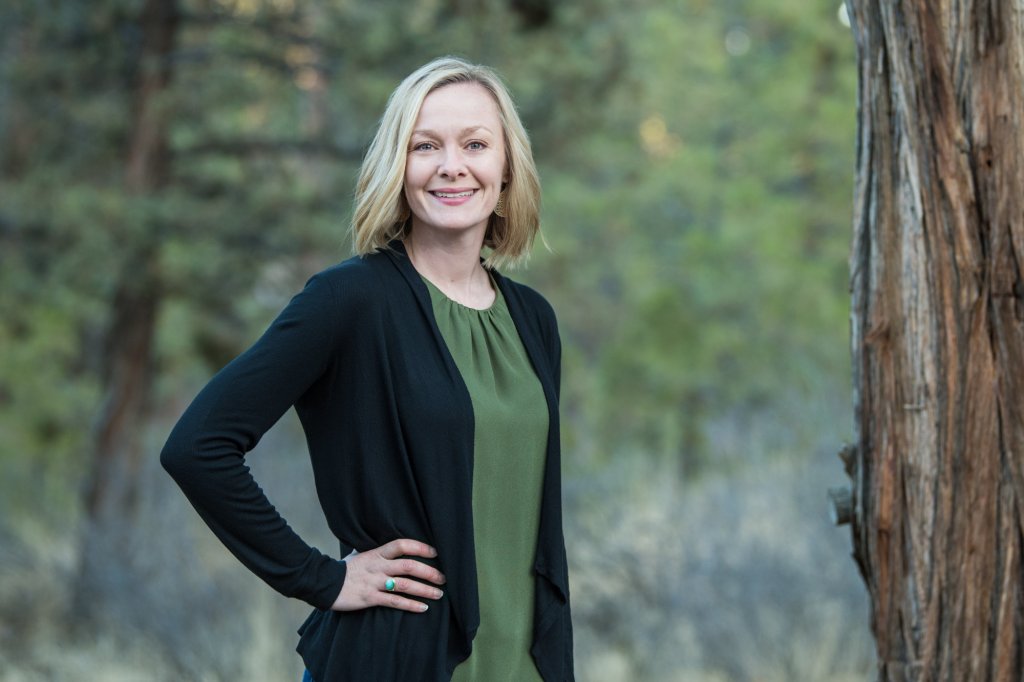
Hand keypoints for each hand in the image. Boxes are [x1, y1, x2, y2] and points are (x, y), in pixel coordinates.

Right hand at [331, 538, 445, 612]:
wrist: (323, 583)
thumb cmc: (343, 569)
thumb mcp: (358, 554)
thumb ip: (374, 550)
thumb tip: (387, 544)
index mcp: (376, 553)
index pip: (401, 545)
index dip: (420, 547)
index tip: (434, 552)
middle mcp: (378, 566)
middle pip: (409, 566)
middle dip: (430, 572)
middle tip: (443, 578)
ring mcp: (375, 583)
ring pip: (405, 585)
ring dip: (425, 590)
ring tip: (438, 594)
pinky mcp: (370, 598)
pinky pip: (395, 602)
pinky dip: (411, 605)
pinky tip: (423, 608)